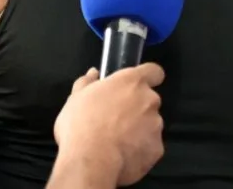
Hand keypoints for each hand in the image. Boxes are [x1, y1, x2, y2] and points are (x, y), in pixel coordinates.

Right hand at [54, 64, 164, 185]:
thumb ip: (87, 83)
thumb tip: (93, 74)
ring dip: (139, 129)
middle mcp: (149, 101)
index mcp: (131, 82)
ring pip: (151, 124)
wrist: (91, 161)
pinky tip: (122, 155)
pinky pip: (150, 146)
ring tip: (117, 141)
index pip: (153, 71)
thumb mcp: (75, 98)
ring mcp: (156, 126)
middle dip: (137, 107)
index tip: (136, 85)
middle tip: (116, 118)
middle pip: (149, 100)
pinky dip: (140, 149)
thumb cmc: (81, 123)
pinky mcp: (157, 150)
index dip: (148, 76)